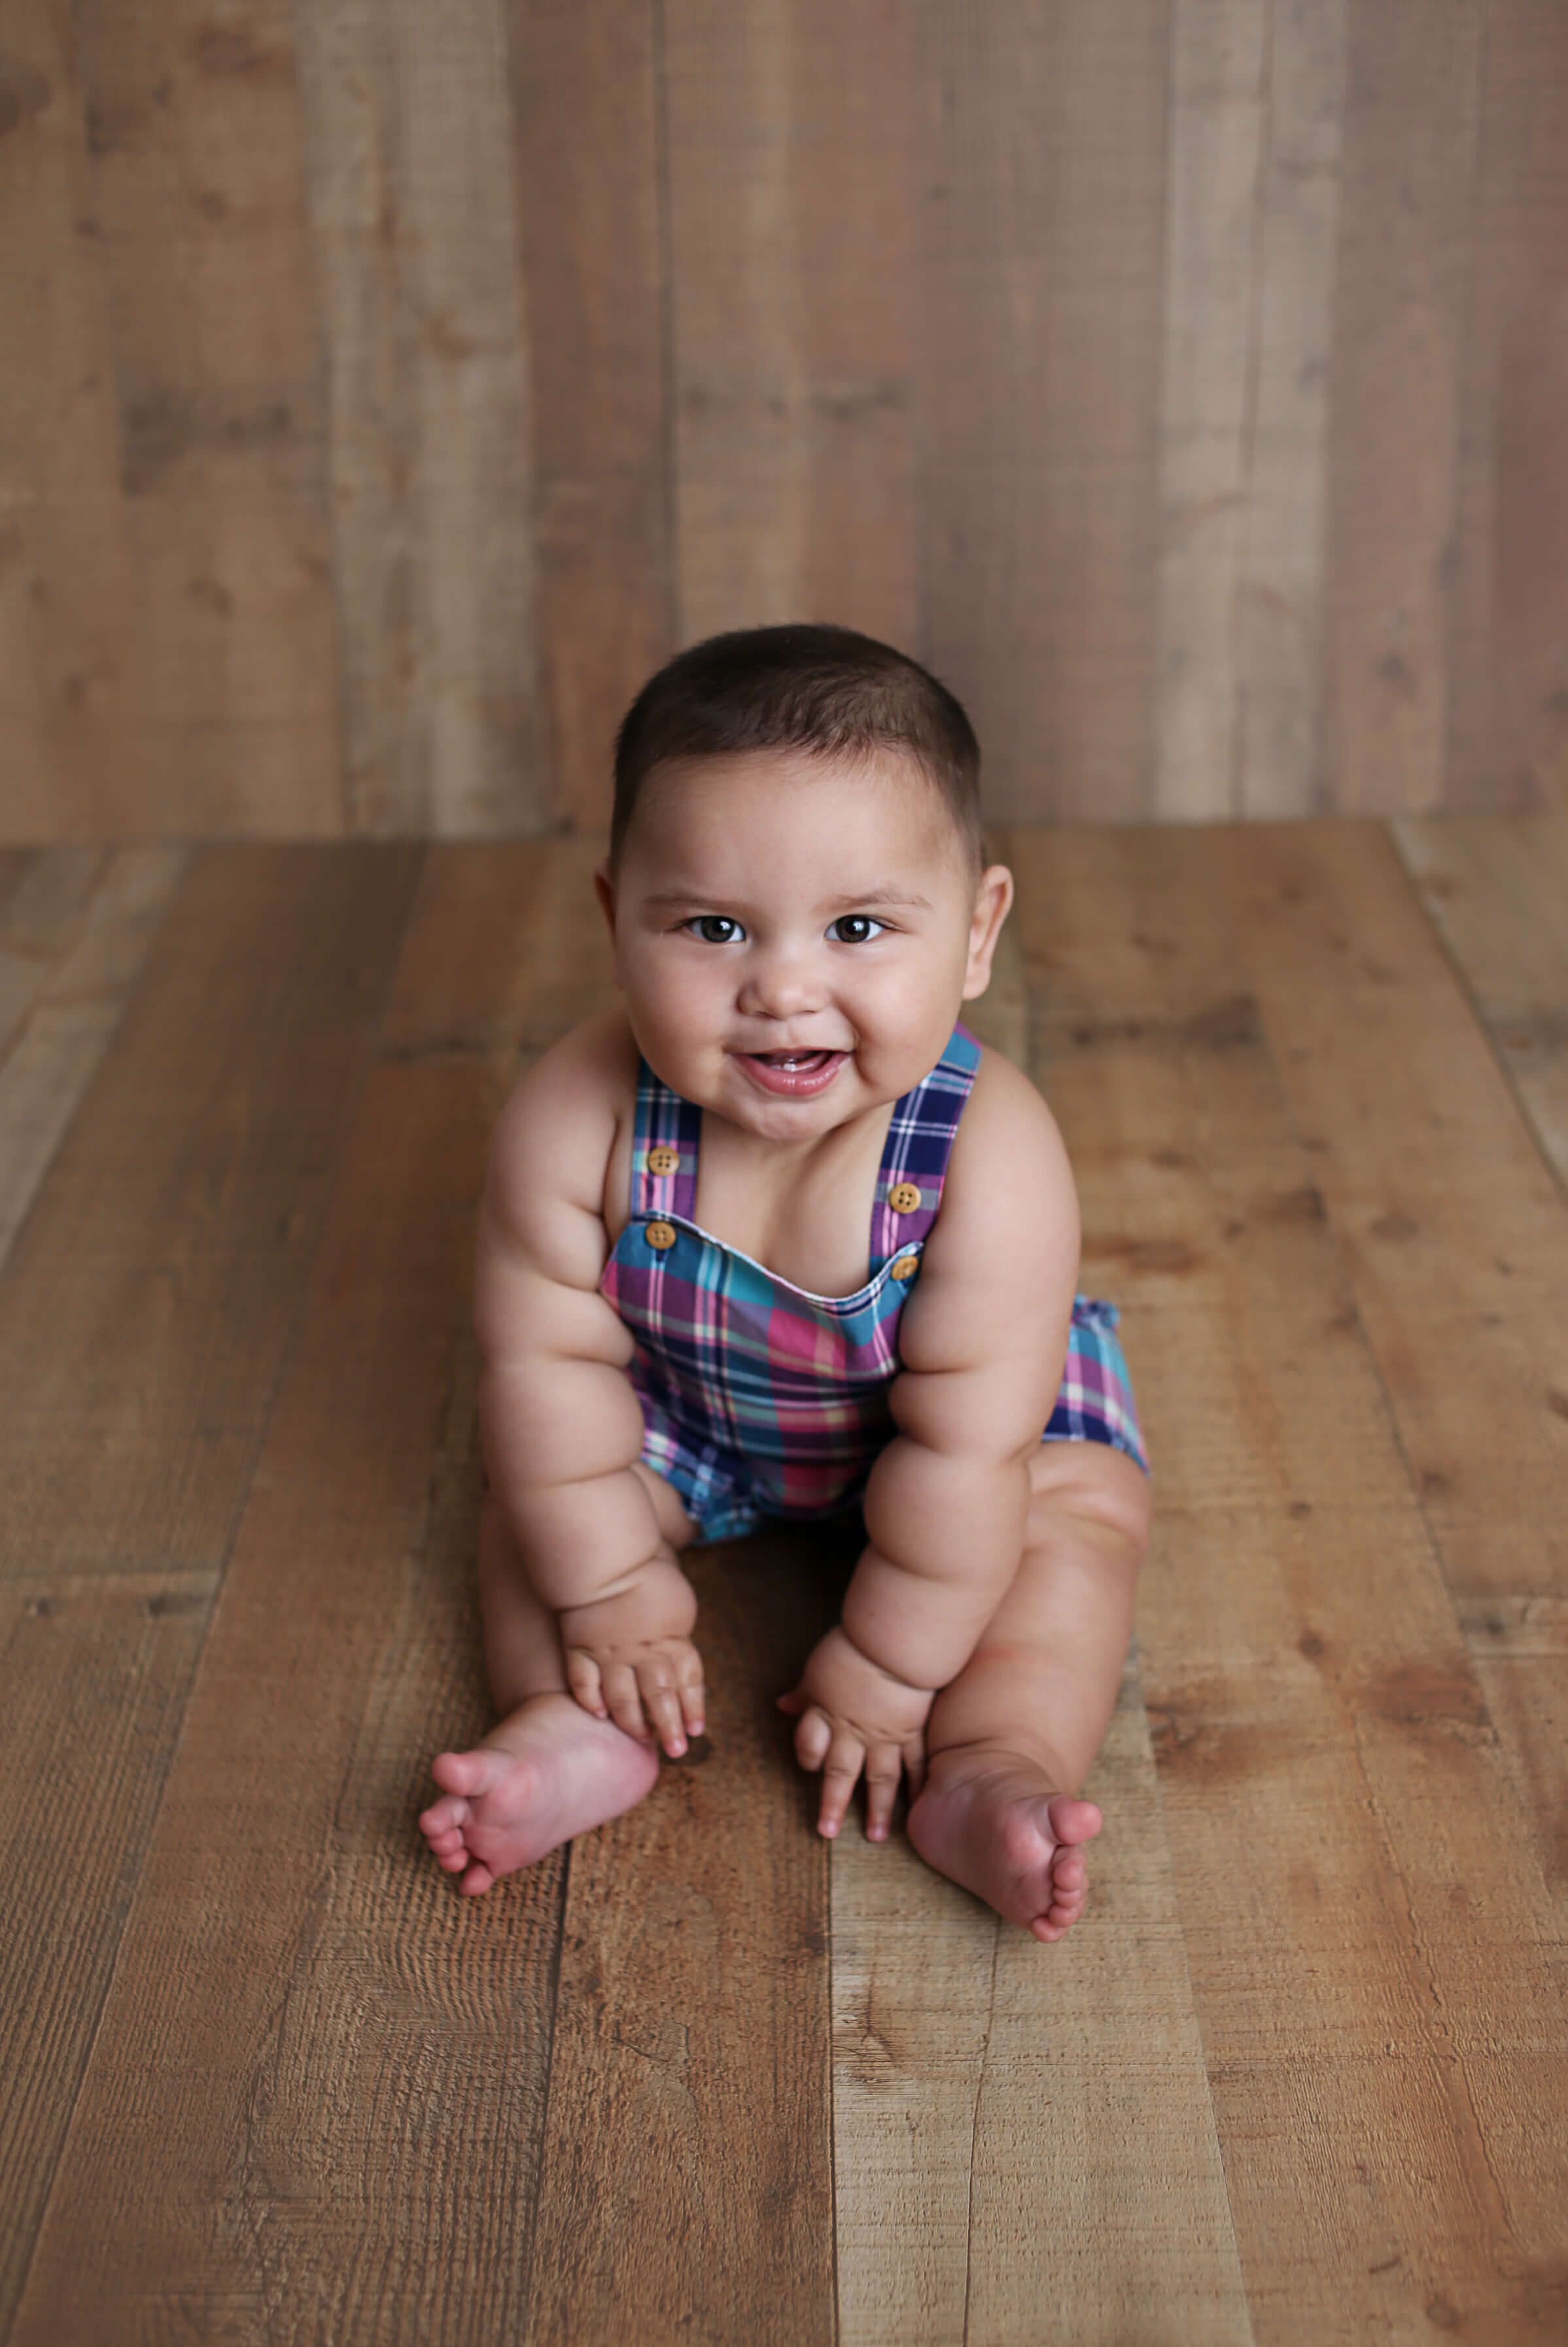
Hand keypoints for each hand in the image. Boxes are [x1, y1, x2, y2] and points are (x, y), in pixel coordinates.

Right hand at [559, 1557, 704, 1757]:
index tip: (697, 1728)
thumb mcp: (676, 1600)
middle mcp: (642, 1651)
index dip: (694, 1706)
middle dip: (669, 1726)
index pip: (688, 1679)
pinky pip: (583, 1682)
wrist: (606, 1558)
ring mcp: (609, 1652)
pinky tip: (598, 1715)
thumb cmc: (646, 1573)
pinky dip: (590, 1700)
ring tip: (641, 1738)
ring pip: (622, 1697)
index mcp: (670, 1637)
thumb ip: (678, 1629)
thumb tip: (684, 1648)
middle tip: (676, 1751)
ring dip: (633, 1722)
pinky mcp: (580, 1647)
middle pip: (660, 1696)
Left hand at [777, 1625, 932, 1841]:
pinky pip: (915, 1763)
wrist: (894, 1642)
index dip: (806, 1756)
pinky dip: (917, 1785)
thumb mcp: (818, 1667)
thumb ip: (804, 1692)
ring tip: (876, 1837)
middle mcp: (853, 1732)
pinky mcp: (912, 1730)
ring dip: (877, 1810)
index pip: (810, 1746)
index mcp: (826, 1714)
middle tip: (827, 1832)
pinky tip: (919, 1805)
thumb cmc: (853, 1647)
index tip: (808, 1767)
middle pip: (840, 1774)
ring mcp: (885, 1736)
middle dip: (833, 1805)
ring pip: (880, 1780)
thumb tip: (783, 1705)